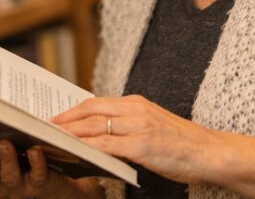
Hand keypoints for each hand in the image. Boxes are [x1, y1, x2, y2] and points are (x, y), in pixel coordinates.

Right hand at [0, 137, 100, 197]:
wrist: (57, 173)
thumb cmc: (26, 150)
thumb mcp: (9, 139)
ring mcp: (20, 185)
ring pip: (9, 176)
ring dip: (6, 159)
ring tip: (4, 142)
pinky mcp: (42, 184)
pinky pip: (37, 176)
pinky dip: (35, 163)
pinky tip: (34, 151)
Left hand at [51, 95, 217, 184]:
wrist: (209, 152)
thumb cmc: (183, 144)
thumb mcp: (154, 126)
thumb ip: (130, 126)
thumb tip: (102, 136)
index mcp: (137, 103)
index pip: (97, 102)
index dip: (73, 110)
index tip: (56, 117)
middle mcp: (136, 110)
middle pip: (90, 110)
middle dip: (65, 119)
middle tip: (44, 127)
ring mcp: (138, 127)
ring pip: (94, 125)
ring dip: (69, 133)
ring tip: (50, 139)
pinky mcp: (141, 145)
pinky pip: (106, 145)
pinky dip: (86, 147)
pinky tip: (73, 152)